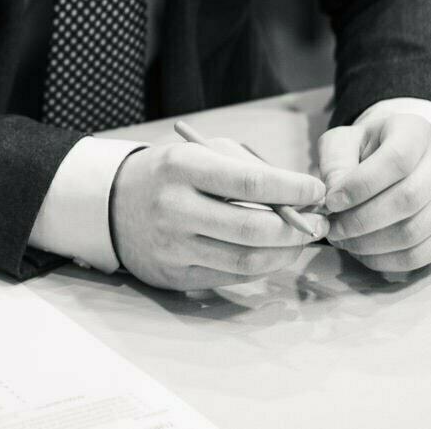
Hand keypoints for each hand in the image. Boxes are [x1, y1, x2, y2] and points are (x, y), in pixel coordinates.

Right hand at [110, 141, 326, 290]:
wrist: (113, 203)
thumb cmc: (172, 172)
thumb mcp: (203, 153)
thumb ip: (249, 170)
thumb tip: (302, 199)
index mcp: (182, 167)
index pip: (250, 182)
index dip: (292, 189)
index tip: (316, 190)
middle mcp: (174, 208)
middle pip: (253, 229)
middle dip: (297, 229)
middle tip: (317, 223)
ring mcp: (172, 247)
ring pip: (247, 261)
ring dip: (285, 253)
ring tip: (299, 241)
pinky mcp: (174, 277)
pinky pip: (230, 277)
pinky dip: (260, 267)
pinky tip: (270, 253)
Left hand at [318, 112, 430, 272]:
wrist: (395, 161)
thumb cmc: (365, 150)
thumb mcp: (342, 143)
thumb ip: (335, 163)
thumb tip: (336, 195)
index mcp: (416, 132)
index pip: (396, 160)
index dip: (361, 186)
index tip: (331, 202)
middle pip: (408, 199)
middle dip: (362, 220)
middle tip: (333, 228)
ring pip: (415, 231)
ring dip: (371, 243)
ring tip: (344, 241)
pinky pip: (424, 255)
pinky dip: (388, 261)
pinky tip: (364, 254)